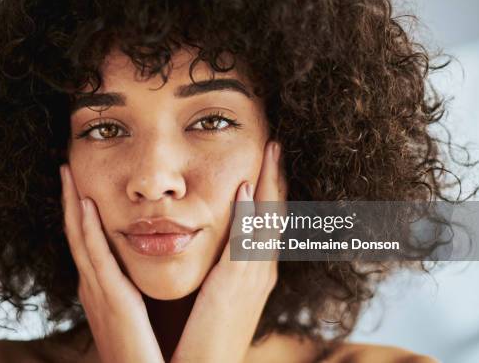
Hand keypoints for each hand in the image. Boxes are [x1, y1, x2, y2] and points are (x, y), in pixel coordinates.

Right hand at [60, 164, 164, 362]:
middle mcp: (93, 287)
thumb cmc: (144, 352)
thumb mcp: (133, 315)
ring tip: (67, 173)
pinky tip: (85, 205)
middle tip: (65, 167)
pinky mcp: (111, 301)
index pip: (86, 241)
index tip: (79, 182)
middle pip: (76, 233)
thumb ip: (130, 292)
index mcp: (102, 288)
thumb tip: (135, 273)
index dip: (79, 211)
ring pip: (80, 238)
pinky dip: (87, 229)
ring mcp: (98, 292)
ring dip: (72, 205)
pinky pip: (96, 258)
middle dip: (68, 200)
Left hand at [171, 141, 286, 362]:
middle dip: (276, 177)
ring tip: (271, 150)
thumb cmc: (202, 335)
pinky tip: (247, 185)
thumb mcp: (214, 295)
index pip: (266, 220)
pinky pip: (247, 240)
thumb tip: (212, 242)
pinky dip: (251, 212)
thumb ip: (218, 267)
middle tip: (275, 143)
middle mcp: (261, 271)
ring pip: (269, 219)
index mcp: (254, 272)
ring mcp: (254, 277)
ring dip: (270, 182)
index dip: (268, 187)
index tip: (266, 158)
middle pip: (275, 213)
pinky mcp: (237, 285)